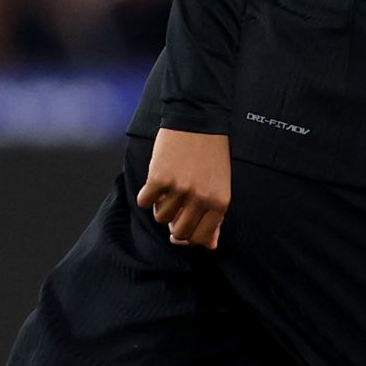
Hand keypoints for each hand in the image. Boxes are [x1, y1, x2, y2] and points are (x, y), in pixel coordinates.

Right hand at [140, 126, 231, 247]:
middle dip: (174, 226)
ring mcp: (179, 188)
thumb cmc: (211, 153)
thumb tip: (210, 245)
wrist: (197, 120)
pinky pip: (144, 202)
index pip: (201, 238)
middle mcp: (201, 198)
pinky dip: (146, 195)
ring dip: (160, 207)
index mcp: (220, 202)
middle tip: (174, 209)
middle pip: (180, 233)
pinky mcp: (159, 178)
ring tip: (167, 189)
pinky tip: (155, 182)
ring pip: (161, 218)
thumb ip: (215, 217)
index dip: (189, 237)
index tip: (182, 227)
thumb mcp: (221, 185)